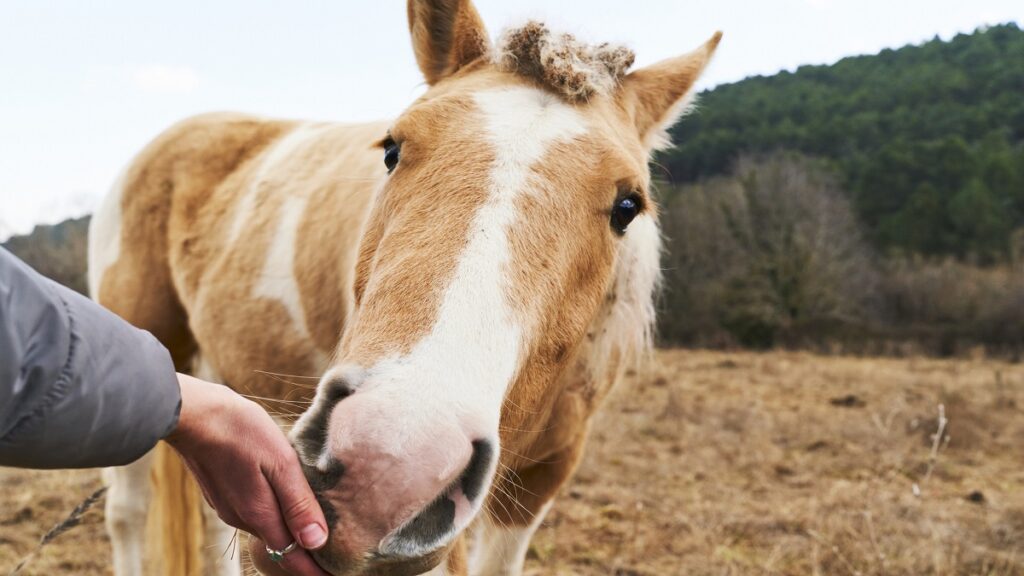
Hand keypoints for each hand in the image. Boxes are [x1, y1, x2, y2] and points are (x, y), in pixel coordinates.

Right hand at [165, 373, 330, 575]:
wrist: (193, 414)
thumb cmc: (240, 431)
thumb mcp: (280, 462)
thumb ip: (297, 503)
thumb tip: (316, 542)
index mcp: (260, 514)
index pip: (292, 557)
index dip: (315, 571)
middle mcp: (242, 518)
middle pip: (280, 547)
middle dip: (305, 554)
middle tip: (334, 556)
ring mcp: (229, 507)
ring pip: (266, 529)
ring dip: (289, 533)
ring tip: (316, 530)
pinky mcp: (221, 494)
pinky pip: (254, 513)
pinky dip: (273, 516)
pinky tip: (285, 503)